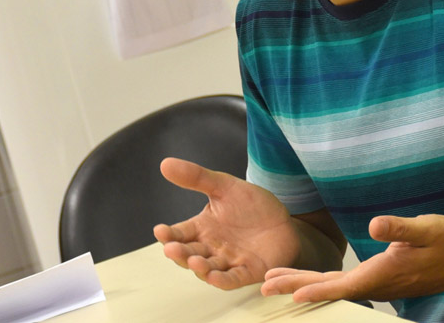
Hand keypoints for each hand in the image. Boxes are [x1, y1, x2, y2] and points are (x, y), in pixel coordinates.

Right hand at [153, 157, 300, 289]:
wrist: (284, 220)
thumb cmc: (252, 205)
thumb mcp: (224, 186)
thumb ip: (196, 177)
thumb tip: (165, 163)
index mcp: (202, 228)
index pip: (180, 234)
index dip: (169, 234)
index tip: (159, 231)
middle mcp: (212, 248)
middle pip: (190, 254)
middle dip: (180, 253)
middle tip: (171, 249)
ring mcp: (229, 262)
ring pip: (208, 269)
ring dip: (200, 268)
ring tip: (194, 261)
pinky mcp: (248, 272)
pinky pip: (233, 279)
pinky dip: (223, 280)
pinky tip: (214, 277)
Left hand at [261, 214, 443, 301]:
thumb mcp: (426, 228)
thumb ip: (399, 227)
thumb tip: (374, 225)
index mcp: (384, 274)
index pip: (343, 284)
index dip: (316, 287)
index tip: (291, 291)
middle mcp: (377, 284)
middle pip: (330, 288)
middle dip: (297, 285)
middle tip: (264, 285)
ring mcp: (378, 284)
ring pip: (334, 286)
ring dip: (305, 282)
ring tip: (277, 280)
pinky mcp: (381, 279)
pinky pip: (344, 284)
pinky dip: (322, 281)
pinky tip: (312, 278)